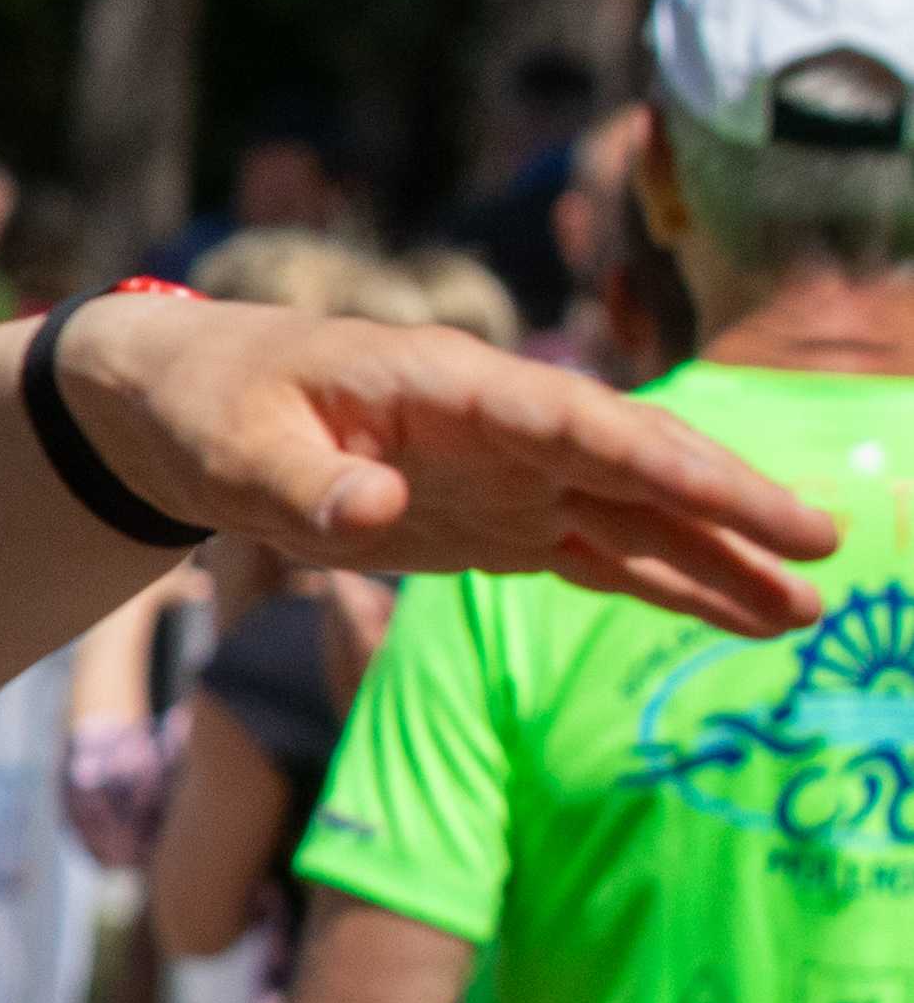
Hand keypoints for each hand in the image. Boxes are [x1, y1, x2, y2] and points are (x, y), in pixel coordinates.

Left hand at [57, 295, 835, 638]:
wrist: (178, 407)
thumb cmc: (204, 407)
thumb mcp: (230, 446)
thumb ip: (304, 481)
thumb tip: (374, 509)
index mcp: (452, 386)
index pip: (583, 425)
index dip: (672, 466)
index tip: (753, 503)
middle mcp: (501, 425)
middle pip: (636, 466)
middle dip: (730, 508)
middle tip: (825, 552)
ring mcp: (506, 474)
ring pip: (633, 518)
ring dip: (717, 562)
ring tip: (808, 613)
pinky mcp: (495, 520)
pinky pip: (595, 553)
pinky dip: (663, 584)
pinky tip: (738, 616)